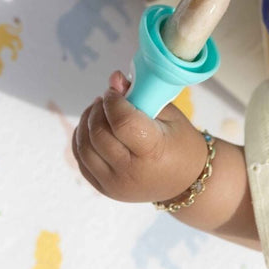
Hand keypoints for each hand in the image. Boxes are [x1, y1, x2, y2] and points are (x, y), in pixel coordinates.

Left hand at [73, 71, 208, 203]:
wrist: (186, 182)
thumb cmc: (180, 143)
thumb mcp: (169, 115)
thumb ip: (141, 95)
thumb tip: (114, 79)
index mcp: (152, 151)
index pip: (122, 122)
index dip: (113, 101)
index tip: (114, 92)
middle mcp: (131, 172)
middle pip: (98, 135)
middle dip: (97, 110)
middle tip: (106, 99)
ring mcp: (115, 184)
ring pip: (84, 147)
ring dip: (86, 123)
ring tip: (98, 111)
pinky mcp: (105, 189)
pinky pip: (82, 161)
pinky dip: (81, 140)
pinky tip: (92, 129)